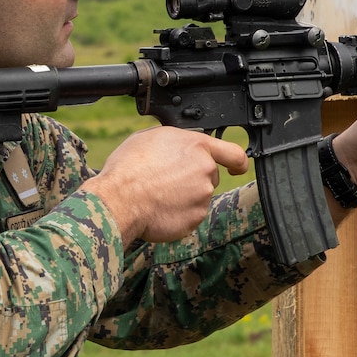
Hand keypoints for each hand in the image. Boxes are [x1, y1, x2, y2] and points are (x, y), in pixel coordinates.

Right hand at [87, 125, 248, 243]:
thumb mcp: (149, 138)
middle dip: (194, 179)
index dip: (237, 162)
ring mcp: (202, 196)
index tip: (236, 168)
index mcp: (197, 146)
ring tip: (156, 194)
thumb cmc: (128, 168)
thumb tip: (178, 145)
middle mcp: (205, 170)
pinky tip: (158, 208)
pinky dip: (177, 213)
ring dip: (183, 196)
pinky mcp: (195, 218)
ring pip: (198, 196)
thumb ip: (175, 141)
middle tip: (166, 181)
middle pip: (210, 176)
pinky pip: (189, 215)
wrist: (119, 200)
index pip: (233, 153)